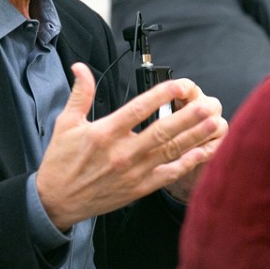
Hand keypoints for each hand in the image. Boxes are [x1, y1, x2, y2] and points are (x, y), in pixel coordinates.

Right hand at [36, 62, 226, 228]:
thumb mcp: (65, 124)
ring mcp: (132, 173)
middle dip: (186, 119)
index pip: (137, 110)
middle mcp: (121, 154)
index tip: (178, 85)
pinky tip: (203, 152)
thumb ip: (80, 94)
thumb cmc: (61, 161)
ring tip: (213, 124)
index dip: (159, 95)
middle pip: (160, 133)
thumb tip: (81, 67)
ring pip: (169, 153)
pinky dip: (187, 164)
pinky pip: (168, 175)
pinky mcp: (138, 189)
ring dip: (193, 138)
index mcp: (104, 134)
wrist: (56, 201)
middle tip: (208, 106)